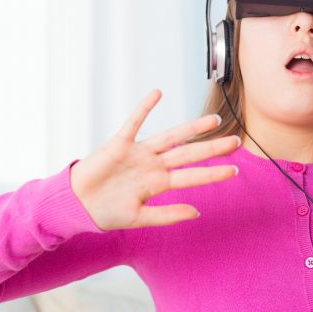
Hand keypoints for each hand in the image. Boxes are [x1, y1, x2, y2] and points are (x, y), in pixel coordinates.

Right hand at [70, 89, 240, 230]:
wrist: (76, 205)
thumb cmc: (106, 212)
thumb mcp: (139, 218)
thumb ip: (167, 215)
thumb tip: (196, 213)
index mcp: (158, 182)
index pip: (191, 176)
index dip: (212, 173)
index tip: (234, 170)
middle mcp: (153, 164)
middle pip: (188, 154)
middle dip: (211, 148)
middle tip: (236, 142)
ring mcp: (138, 153)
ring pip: (170, 137)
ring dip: (191, 128)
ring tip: (213, 121)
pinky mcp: (119, 143)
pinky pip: (134, 123)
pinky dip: (145, 108)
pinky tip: (157, 94)